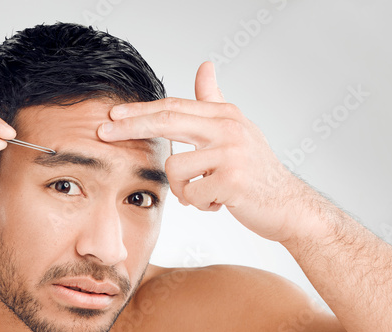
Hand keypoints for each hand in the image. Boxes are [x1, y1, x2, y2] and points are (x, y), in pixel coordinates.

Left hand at [97, 61, 324, 243]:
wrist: (289, 206)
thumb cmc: (256, 171)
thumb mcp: (237, 129)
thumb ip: (214, 100)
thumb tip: (205, 65)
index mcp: (225, 115)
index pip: (173, 108)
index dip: (139, 111)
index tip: (111, 115)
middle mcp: (228, 128)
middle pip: (166, 121)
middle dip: (130, 128)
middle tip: (102, 133)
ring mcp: (231, 153)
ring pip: (174, 169)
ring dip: (184, 190)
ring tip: (207, 193)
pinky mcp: (232, 181)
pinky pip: (191, 194)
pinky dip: (200, 205)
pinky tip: (220, 203)